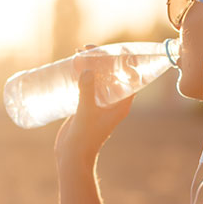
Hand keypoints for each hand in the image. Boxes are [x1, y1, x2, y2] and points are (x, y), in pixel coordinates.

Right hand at [54, 45, 133, 167]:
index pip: (130, 78)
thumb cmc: (84, 138)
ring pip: (100, 79)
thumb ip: (87, 92)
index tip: (112, 49)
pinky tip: (72, 67)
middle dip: (103, 60)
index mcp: (121, 104)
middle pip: (113, 75)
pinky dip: (83, 75)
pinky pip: (89, 85)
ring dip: (91, 65)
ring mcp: (101, 104)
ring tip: (78, 53)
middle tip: (87, 48)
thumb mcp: (86, 112)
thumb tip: (87, 70)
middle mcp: (114, 103)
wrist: (73, 155)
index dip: (124, 62)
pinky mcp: (88, 106)